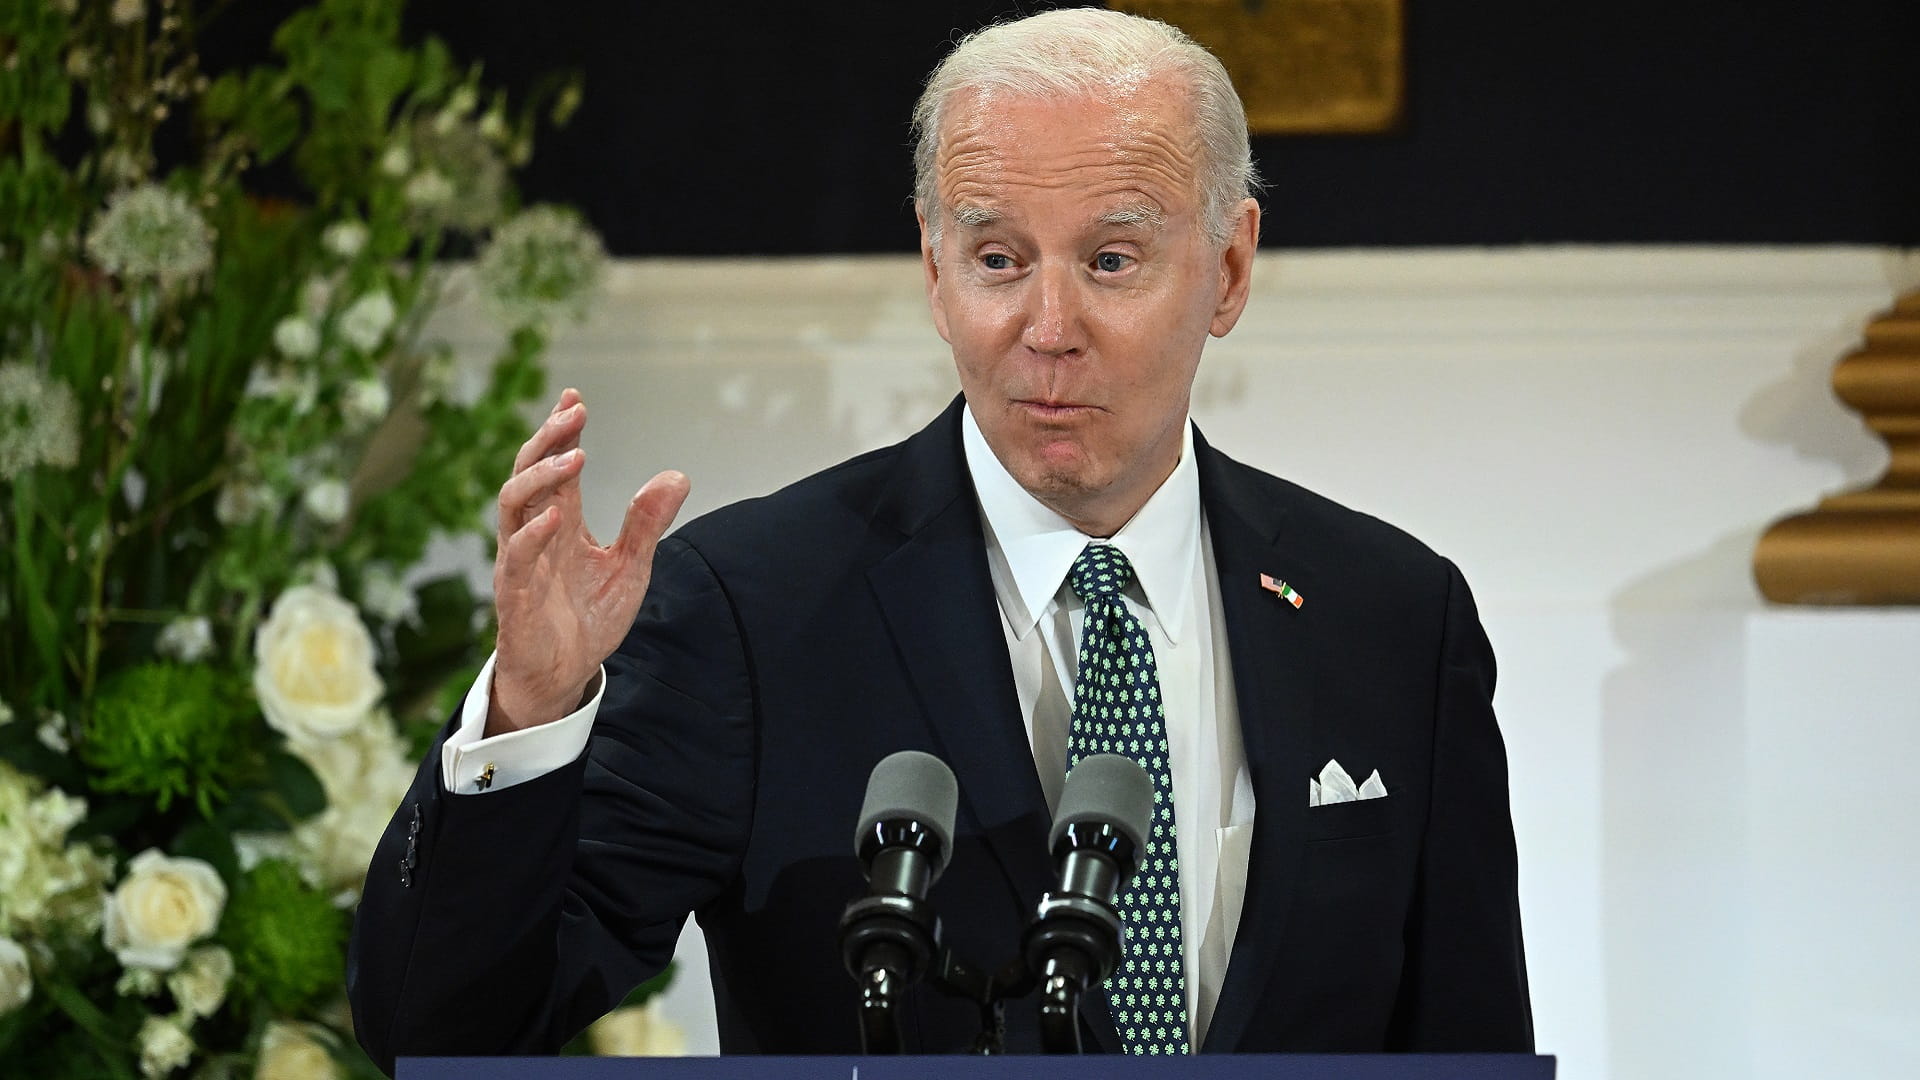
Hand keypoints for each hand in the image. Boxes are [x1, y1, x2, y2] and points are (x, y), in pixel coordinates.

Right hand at [487, 388, 689, 734]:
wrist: (564, 676)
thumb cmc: (587, 619)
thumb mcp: (631, 567)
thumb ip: (647, 523)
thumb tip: (677, 475)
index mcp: (560, 523)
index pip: (556, 466)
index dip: (563, 432)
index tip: (576, 398)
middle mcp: (535, 534)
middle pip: (528, 472)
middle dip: (548, 439)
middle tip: (574, 413)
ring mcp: (521, 562)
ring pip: (513, 505)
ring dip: (540, 477)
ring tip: (573, 458)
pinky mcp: (514, 596)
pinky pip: (516, 559)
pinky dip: (532, 535)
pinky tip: (555, 515)